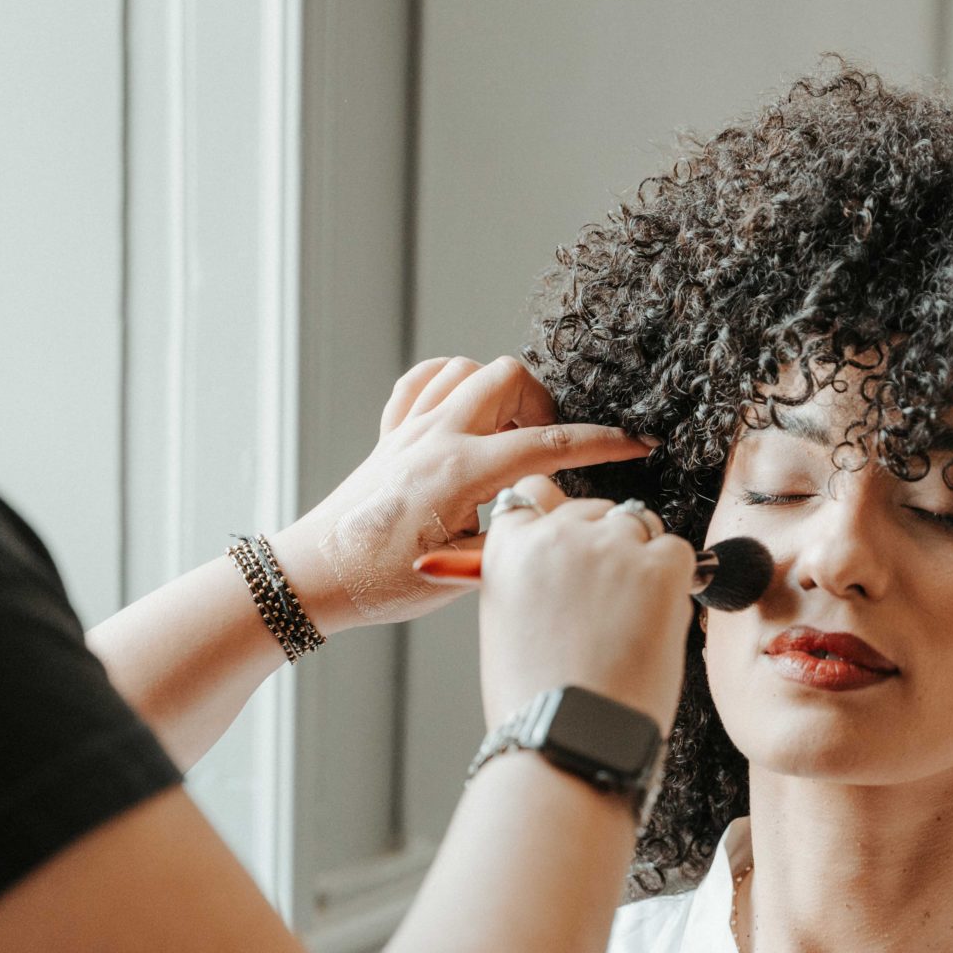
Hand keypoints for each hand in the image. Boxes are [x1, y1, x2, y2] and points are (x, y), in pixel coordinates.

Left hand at [271, 356, 649, 633]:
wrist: (316, 576)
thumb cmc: (383, 582)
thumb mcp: (463, 569)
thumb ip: (513, 534)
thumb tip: (552, 516)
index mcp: (463, 471)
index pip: (549, 443)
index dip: (603, 442)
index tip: (637, 443)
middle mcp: (438, 437)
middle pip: (509, 377)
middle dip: (543, 403)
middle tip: (547, 446)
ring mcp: (411, 430)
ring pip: (468, 370)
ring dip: (499, 392)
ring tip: (508, 435)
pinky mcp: (390, 435)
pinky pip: (423, 382)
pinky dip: (450, 385)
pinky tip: (463, 415)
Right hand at [473, 477, 697, 733]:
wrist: (569, 740)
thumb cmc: (536, 700)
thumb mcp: (506, 622)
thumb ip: (528, 575)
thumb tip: (561, 557)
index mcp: (508, 546)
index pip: (534, 493)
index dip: (560, 520)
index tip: (573, 550)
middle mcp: (555, 533)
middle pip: (595, 508)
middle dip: (607, 544)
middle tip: (609, 604)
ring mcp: (608, 546)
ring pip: (640, 524)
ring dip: (643, 560)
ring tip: (631, 620)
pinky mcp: (658, 567)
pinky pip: (679, 552)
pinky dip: (678, 582)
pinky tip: (655, 622)